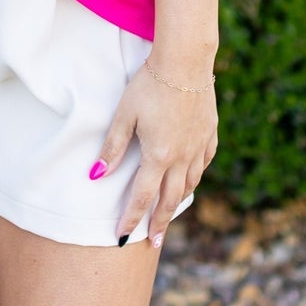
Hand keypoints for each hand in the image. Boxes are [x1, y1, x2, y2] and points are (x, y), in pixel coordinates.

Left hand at [92, 60, 217, 246]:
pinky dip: (195, 175)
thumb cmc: (149, 85)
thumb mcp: (124, 114)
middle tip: (153, 243)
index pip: (141, 197)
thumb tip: (96, 176)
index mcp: (158, 156)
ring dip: (177, 202)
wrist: (186, 61)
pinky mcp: (210, 133)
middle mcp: (181, 157)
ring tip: (169, 214)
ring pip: (189, 184)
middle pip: (169, 199)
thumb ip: (112, 147)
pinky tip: (191, 178)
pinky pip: (203, 163)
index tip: (122, 237)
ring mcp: (199, 146)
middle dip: (159, 223)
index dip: (131, 219)